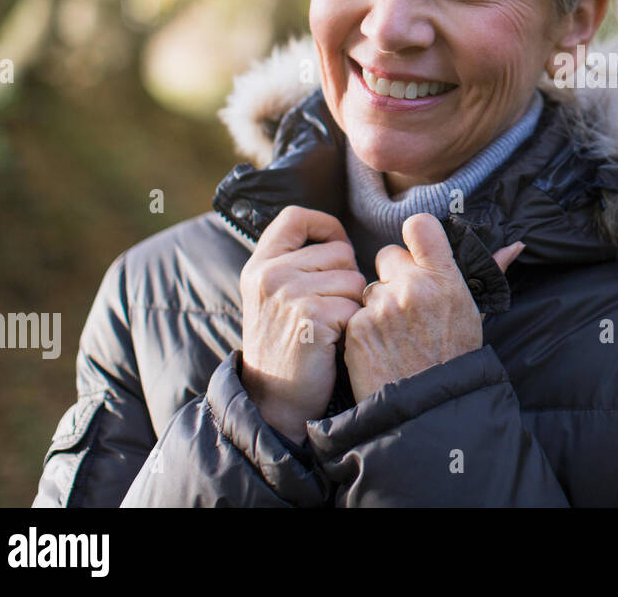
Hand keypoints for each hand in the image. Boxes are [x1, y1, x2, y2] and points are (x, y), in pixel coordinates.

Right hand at [239, 206, 364, 444]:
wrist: (276, 399)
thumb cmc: (288, 345)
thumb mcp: (276, 297)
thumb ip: (297, 264)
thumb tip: (340, 239)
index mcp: (260, 264)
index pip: (295, 217)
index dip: (325, 225)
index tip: (336, 244)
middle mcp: (270, 274)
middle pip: (339, 251)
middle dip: (347, 279)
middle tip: (329, 311)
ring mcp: (288, 294)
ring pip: (354, 279)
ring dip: (354, 305)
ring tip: (330, 328)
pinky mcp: (311, 316)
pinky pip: (356, 306)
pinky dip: (354, 325)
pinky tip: (334, 342)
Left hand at [344, 212, 523, 403]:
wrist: (429, 409)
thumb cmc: (456, 359)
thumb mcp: (474, 313)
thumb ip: (490, 272)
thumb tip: (515, 245)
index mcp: (444, 279)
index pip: (420, 226)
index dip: (416, 236)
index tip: (418, 251)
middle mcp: (411, 288)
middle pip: (388, 255)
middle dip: (395, 275)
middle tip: (408, 305)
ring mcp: (381, 308)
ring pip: (371, 287)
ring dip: (380, 304)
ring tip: (397, 333)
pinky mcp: (357, 329)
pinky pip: (356, 314)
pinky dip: (365, 329)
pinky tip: (382, 348)